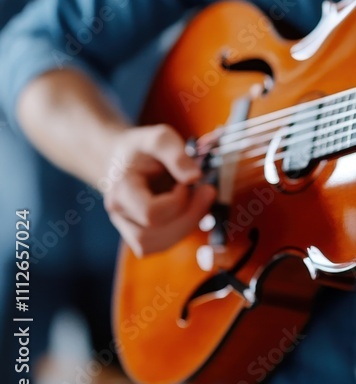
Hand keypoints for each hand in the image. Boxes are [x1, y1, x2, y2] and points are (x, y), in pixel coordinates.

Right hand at [102, 124, 215, 256]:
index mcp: (121, 191)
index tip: (186, 181)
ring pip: (159, 244)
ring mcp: (128, 228)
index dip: (178, 200)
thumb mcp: (160, 137)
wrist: (126, 158)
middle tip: (206, 191)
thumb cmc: (143, 149)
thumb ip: (176, 154)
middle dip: (190, 214)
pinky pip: (160, 245)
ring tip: (196, 200)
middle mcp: (120, 214)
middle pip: (156, 233)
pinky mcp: (140, 235)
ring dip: (188, 224)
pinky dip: (181, 230)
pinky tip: (187, 211)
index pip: (151, 213)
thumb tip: (194, 177)